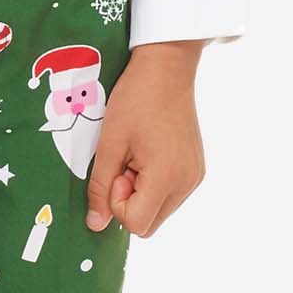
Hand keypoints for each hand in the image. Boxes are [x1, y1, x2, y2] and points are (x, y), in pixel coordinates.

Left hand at [87, 41, 205, 237]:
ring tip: (138, 158)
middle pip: (149, 224)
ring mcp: (194, 177)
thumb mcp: (109, 144)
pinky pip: (169, 196)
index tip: (119, 171)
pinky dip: (154, 185)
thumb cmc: (136, 99)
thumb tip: (95, 225)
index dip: (118, 204)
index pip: (137, 224)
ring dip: (141, 194)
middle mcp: (187, 183)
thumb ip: (100, 188)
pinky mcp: (196, 170)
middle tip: (126, 165)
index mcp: (167, 177)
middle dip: (130, 202)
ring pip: (158, 212)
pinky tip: (150, 156)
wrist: (167, 67)